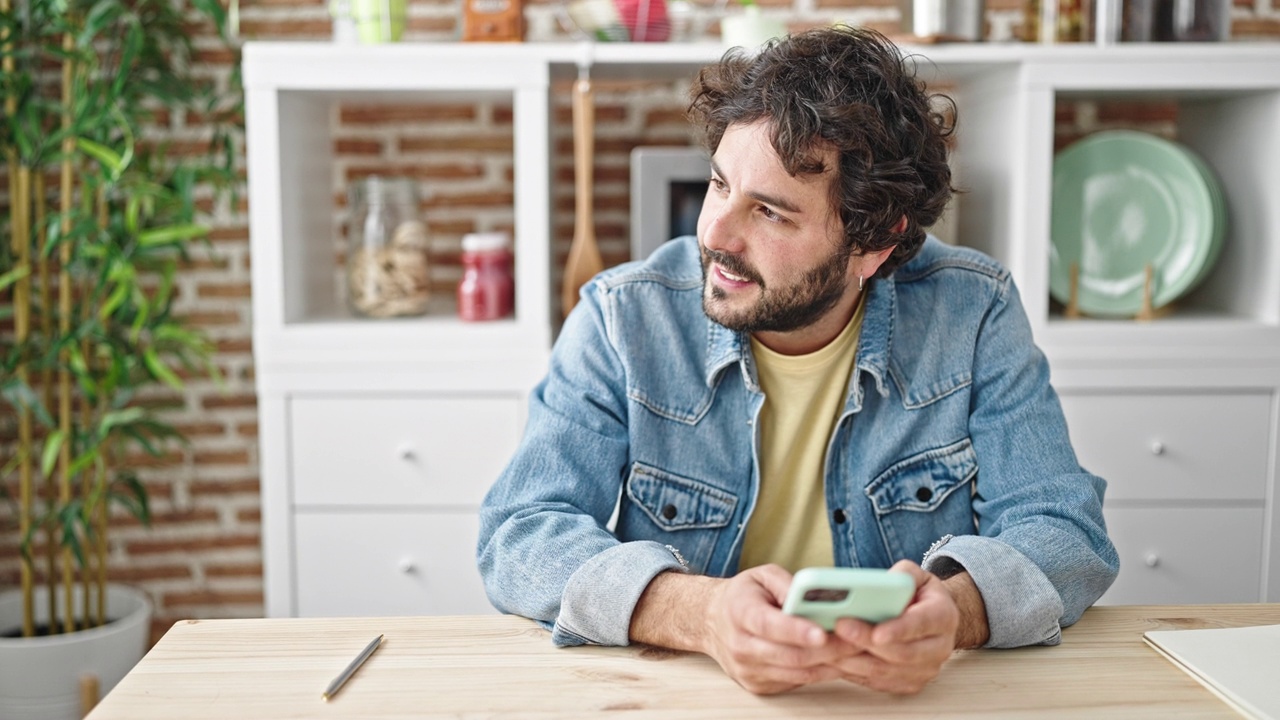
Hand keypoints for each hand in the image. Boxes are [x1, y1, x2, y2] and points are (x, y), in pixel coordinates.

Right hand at [698, 564, 867, 694]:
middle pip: (790, 655)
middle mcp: (741, 645)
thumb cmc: (742, 597)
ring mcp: (748, 670)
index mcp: (739, 612)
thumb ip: (788, 583)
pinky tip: (836, 661)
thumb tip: (814, 595)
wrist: (711, 622)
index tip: (822, 632)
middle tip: (857, 640)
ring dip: (829, 664)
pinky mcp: (758, 685)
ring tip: (855, 651)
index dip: (797, 630)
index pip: (769, 625)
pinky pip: (795, 682)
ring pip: (797, 673)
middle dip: (827, 650)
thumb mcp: (762, 576)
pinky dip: (819, 672)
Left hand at [824, 560, 963, 693]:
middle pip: (901, 652)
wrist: (933, 621)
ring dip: (853, 660)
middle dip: (867, 642)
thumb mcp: (916, 576)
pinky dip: (852, 672)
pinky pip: (877, 683)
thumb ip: (903, 574)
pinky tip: (832, 659)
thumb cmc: (920, 595)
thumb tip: (885, 581)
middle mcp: (938, 648)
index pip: (922, 624)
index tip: (877, 633)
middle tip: (839, 628)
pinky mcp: (908, 684)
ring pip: (885, 671)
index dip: (899, 630)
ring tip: (827, 644)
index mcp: (943, 617)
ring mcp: (925, 670)